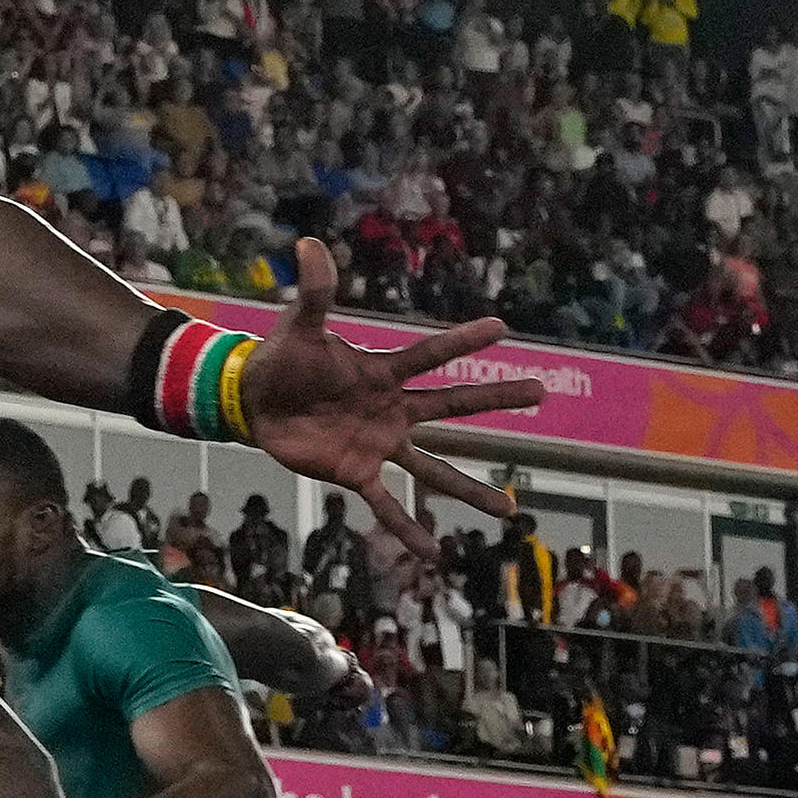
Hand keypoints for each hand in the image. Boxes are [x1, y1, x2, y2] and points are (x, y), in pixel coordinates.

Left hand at [235, 238, 545, 555]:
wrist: (256, 402)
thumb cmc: (283, 360)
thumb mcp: (299, 326)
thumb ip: (313, 292)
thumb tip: (307, 244)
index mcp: (383, 372)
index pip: (430, 354)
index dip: (462, 340)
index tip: (501, 328)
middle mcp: (393, 409)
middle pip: (453, 406)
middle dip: (497, 398)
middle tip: (542, 391)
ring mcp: (380, 444)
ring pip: (434, 469)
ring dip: (470, 489)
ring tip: (508, 510)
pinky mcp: (357, 473)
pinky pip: (387, 505)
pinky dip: (407, 528)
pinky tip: (432, 553)